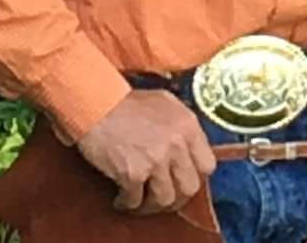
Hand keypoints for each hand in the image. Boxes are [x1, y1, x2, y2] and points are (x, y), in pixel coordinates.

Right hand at [76, 89, 216, 214]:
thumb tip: (189, 146)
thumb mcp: (166, 103)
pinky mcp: (133, 173)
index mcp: (188, 125)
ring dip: (152, 203)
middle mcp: (177, 143)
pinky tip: (122, 197)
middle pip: (190, 187)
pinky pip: (136, 201)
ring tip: (141, 199)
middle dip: (176, 195)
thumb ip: (182, 125)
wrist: (98, 105)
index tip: (183, 179)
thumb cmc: (128, 103)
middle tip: (163, 195)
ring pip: (165, 199)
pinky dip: (127, 203)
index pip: (208, 164)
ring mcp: (156, 159)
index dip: (195, 175)